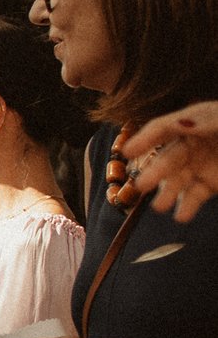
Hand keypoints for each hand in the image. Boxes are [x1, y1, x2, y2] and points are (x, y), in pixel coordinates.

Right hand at [122, 101, 217, 221]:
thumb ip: (206, 121)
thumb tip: (182, 123)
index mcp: (195, 121)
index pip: (164, 128)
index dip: (145, 139)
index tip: (128, 152)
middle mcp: (192, 144)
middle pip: (168, 158)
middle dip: (155, 173)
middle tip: (142, 186)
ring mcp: (200, 165)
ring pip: (177, 180)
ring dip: (168, 193)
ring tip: (162, 208)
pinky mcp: (210, 184)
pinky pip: (194, 196)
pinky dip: (188, 207)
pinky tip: (182, 216)